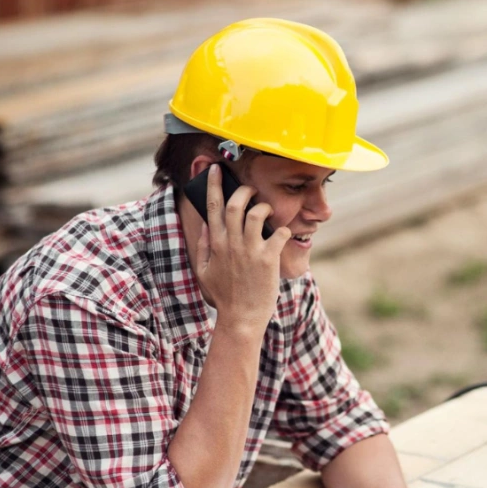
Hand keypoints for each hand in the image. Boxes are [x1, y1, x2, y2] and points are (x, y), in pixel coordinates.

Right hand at [196, 164, 291, 333]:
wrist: (241, 318)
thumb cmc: (225, 296)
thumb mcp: (205, 272)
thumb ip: (204, 246)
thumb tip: (206, 225)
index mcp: (215, 244)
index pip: (212, 207)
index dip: (213, 185)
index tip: (215, 169)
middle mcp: (231, 243)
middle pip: (236, 205)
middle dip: (244, 190)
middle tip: (250, 189)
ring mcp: (250, 250)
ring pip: (256, 214)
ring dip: (264, 207)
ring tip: (267, 211)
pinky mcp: (268, 259)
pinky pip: (278, 233)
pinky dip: (282, 230)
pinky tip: (281, 235)